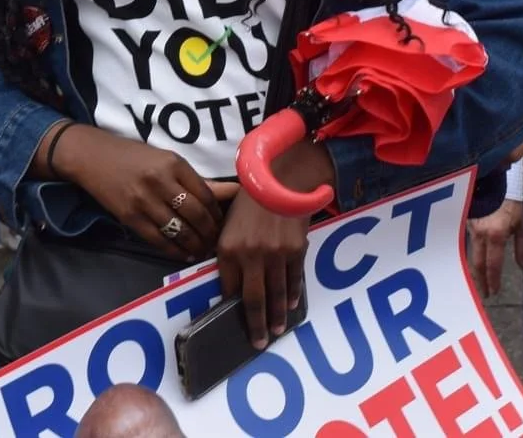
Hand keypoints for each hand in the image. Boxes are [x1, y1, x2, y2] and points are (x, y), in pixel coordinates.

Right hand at [55, 125, 223, 259]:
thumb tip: (232, 191)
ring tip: (203, 250)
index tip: (223, 223)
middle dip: (210, 232)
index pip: (206, 195)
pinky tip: (184, 254)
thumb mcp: (167, 160)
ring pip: (179, 230)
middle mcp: (161, 182)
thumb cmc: (134, 156)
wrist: (94, 158)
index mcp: (174, 164)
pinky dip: (174, 250)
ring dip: (195, 245)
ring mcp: (144, 201)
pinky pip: (158, 240)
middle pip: (196, 215)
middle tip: (216, 241)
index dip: (218, 213)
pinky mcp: (130, 217)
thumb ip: (198, 180)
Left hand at [216, 143, 330, 348]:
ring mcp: (274, 254)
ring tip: (277, 330)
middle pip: (253, 300)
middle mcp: (249, 255)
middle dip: (256, 326)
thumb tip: (231, 282)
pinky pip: (294, 279)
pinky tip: (291, 305)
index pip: (229, 289)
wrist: (280, 180)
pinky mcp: (295, 250)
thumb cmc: (250, 202)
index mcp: (227, 249)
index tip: (235, 325)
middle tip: (259, 343)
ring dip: (277, 316)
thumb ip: (228, 253)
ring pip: (276, 294)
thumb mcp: (229, 225)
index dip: (233, 309)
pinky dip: (293, 294)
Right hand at [466, 200, 522, 296]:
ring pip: (469, 250)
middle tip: (482, 293)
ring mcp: (468, 224)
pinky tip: (469, 254)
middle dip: (479, 280)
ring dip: (473, 266)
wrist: (495, 171)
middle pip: (476, 263)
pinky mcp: (463, 216)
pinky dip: (469, 249)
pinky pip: (465, 237)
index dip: (493, 280)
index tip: (493, 291)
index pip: (493, 265)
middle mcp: (479, 231)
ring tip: (475, 278)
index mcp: (496, 234)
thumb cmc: (514, 195)